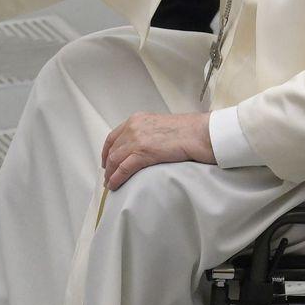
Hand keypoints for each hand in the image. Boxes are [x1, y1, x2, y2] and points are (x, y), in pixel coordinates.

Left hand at [100, 112, 214, 189]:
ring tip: (110, 184)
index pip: (114, 136)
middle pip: (113, 149)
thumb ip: (148, 132)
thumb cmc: (187, 131)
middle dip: (108, 164)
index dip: (107, 150)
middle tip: (107, 175)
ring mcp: (137, 140)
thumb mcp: (160, 126)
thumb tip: (144, 146)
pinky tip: (114, 185)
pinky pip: (123, 168)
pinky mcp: (143, 152)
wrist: (198, 133)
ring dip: (110, 174)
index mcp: (137, 119)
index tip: (106, 160)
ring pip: (115, 159)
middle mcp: (133, 127)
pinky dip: (116, 178)